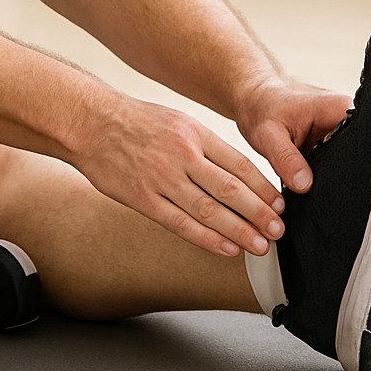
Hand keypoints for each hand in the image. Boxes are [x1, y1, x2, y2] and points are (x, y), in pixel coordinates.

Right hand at [70, 96, 287, 257]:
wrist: (90, 123)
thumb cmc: (136, 123)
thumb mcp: (177, 122)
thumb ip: (205, 147)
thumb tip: (239, 176)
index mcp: (194, 134)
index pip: (239, 164)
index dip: (264, 188)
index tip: (281, 205)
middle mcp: (181, 155)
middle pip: (230, 190)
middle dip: (259, 213)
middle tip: (279, 231)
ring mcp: (161, 179)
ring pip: (209, 210)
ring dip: (239, 231)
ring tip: (260, 246)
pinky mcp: (142, 198)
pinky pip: (180, 223)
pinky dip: (206, 238)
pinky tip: (226, 248)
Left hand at [234, 76, 352, 193]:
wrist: (253, 102)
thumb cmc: (260, 108)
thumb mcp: (267, 134)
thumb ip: (286, 159)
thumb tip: (304, 185)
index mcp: (339, 108)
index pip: (360, 142)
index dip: (347, 165)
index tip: (322, 176)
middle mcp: (345, 118)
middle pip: (354, 156)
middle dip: (333, 173)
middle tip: (306, 179)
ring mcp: (340, 131)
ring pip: (342, 163)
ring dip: (324, 174)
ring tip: (300, 171)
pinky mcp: (331, 142)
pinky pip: (332, 163)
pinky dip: (317, 172)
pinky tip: (302, 173)